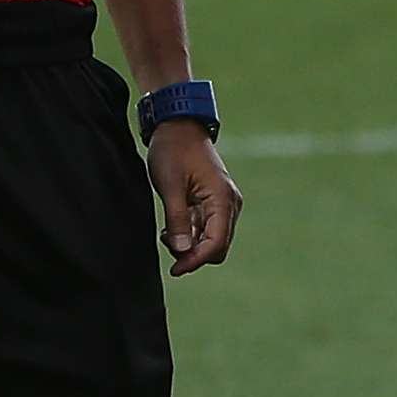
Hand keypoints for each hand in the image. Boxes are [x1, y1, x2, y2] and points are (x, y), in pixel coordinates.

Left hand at [148, 121, 240, 276]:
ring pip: (212, 239)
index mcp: (222, 198)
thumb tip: (183, 251)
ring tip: (167, 233)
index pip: (216, 243)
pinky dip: (190, 234)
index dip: (196, 260)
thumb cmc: (174, 150)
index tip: (176, 270)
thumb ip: (177, 220)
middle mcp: (229, 203)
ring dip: (190, 244)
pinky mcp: (214, 202)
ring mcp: (224, 203)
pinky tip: (172, 228)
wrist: (178, 126)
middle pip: (218, 246)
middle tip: (167, 246)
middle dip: (194, 254)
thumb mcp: (170, 185)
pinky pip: (207, 228)